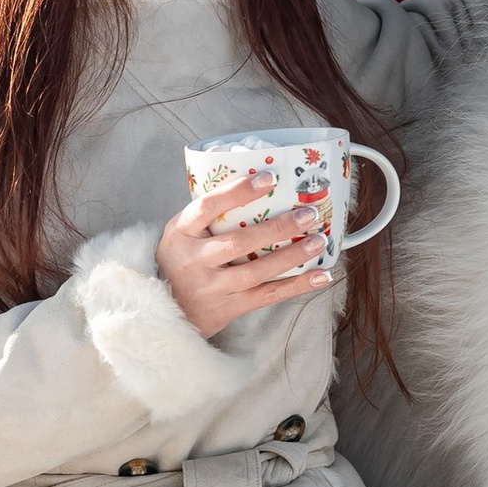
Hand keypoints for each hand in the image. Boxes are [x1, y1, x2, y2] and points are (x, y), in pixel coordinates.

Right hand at [157, 175, 332, 337]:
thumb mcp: (182, 230)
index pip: (209, 206)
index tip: (269, 178)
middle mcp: (194, 260)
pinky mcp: (228, 307)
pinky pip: (267, 296)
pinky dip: (296, 286)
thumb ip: (210, 211)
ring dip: (292, 256)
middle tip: (308, 214)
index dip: (239, 191)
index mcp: (181, 231)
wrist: (167, 308)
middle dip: (278, 228)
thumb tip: (259, 180)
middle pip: (239, 243)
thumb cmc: (181, 258)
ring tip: (318, 241)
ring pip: (257, 272)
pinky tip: (320, 276)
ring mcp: (211, 287)